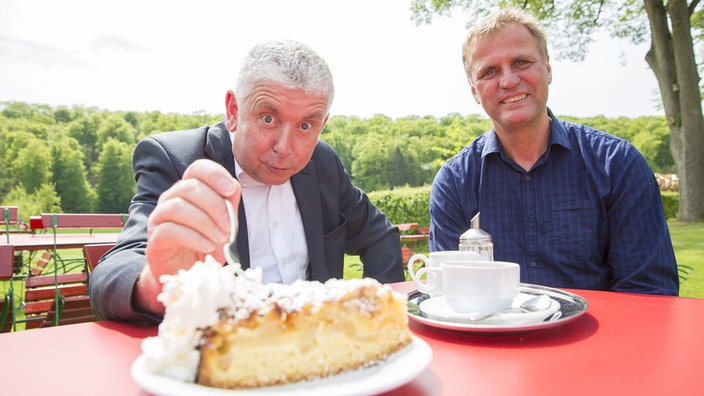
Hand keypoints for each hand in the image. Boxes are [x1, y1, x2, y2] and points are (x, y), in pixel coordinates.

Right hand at [135, 159, 240, 313]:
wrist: (188, 272)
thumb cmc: (207, 243)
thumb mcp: (224, 223)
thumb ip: (228, 204)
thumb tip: (232, 187)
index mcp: (190, 189)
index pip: (198, 168)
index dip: (215, 174)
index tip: (230, 190)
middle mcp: (171, 198)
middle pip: (191, 187)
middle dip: (216, 207)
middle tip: (229, 228)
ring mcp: (160, 217)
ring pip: (179, 206)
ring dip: (206, 223)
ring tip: (220, 239)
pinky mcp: (155, 238)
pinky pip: (171, 230)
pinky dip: (194, 238)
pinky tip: (208, 246)